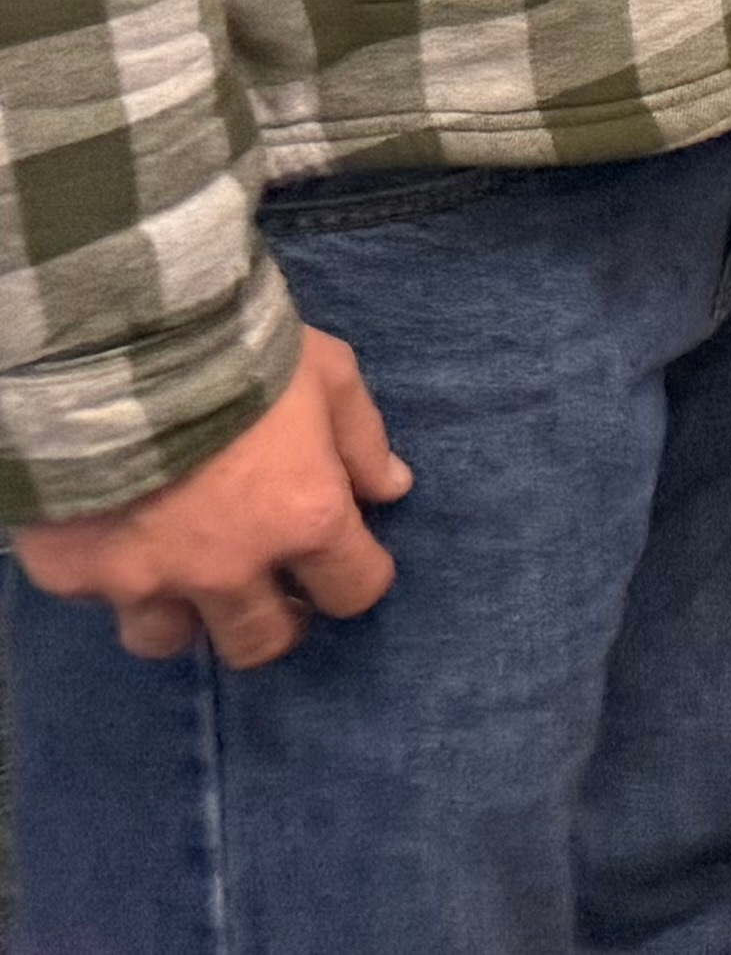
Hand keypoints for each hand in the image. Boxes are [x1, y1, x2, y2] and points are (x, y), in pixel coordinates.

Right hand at [11, 330, 409, 664]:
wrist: (116, 349)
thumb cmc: (240, 352)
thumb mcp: (328, 375)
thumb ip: (362, 440)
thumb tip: (392, 488)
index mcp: (305, 521)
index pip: (354, 591)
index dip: (356, 578)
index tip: (346, 562)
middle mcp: (229, 570)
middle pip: (260, 643)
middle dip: (272, 622)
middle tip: (267, 592)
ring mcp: (147, 581)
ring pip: (170, 640)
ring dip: (184, 614)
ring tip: (185, 575)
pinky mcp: (76, 575)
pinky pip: (99, 599)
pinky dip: (112, 576)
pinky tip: (116, 536)